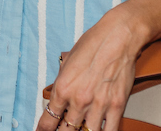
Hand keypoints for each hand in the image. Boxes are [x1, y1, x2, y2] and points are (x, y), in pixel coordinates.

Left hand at [37, 7, 142, 130]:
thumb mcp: (67, 62)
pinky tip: (98, 130)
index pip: (48, 119)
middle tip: (62, 130)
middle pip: (66, 130)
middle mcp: (78, 100)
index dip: (43, 130)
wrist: (117, 38)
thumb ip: (63, 81)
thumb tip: (60, 94)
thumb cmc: (92, 44)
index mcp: (62, 88)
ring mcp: (98, 105)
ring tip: (80, 129)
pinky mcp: (116, 106)